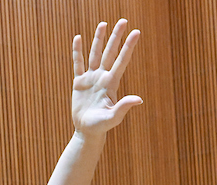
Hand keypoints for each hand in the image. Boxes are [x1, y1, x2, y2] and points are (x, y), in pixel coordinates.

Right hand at [71, 20, 142, 137]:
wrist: (87, 131)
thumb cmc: (101, 126)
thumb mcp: (113, 117)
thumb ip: (124, 107)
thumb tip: (138, 99)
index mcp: (111, 83)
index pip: (122, 60)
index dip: (129, 46)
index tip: (136, 32)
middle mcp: (102, 77)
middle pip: (110, 52)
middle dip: (116, 37)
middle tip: (123, 20)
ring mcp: (91, 78)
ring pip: (94, 54)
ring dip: (98, 39)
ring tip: (103, 24)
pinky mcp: (79, 82)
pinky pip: (78, 63)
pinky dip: (78, 51)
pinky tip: (78, 38)